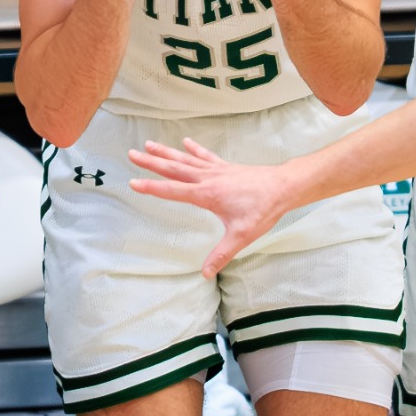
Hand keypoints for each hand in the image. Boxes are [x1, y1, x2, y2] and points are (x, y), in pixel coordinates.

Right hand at [129, 138, 290, 278]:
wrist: (283, 187)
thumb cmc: (263, 210)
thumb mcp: (241, 236)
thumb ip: (221, 254)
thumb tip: (205, 273)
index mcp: (207, 195)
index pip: (172, 191)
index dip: (152, 188)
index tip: (133, 183)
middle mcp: (208, 179)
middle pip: (174, 169)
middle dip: (152, 163)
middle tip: (132, 154)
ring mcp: (217, 171)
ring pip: (186, 159)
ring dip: (166, 152)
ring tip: (149, 144)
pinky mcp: (226, 168)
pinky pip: (205, 156)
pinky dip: (194, 149)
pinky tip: (185, 142)